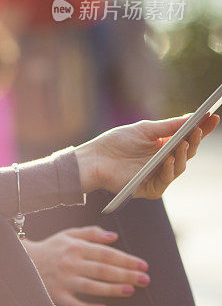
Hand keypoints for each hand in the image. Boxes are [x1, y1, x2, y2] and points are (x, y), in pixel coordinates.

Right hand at [23, 227, 149, 305]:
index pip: (105, 253)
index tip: (143, 264)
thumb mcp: (68, 234)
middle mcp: (70, 263)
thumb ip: (91, 233)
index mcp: (75, 247)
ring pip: (91, 286)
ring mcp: (64, 280)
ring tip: (131, 290)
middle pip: (102, 269)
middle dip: (125, 274)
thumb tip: (114, 237)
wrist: (24, 261)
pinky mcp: (57, 296)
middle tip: (145, 279)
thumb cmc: (51, 248)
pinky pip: (75, 304)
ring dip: (112, 289)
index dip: (125, 259)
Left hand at [76, 114, 218, 196]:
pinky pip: (164, 180)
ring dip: (182, 155)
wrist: (94, 159)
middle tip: (199, 129)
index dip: (202, 129)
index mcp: (164, 146)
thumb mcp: (145, 129)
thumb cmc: (117, 142)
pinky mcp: (150, 189)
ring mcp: (158, 176)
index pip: (188, 137)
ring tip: (183, 142)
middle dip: (195, 140)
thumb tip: (192, 117)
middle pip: (187, 152)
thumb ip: (168, 126)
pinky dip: (167, 169)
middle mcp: (165, 161)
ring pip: (179, 167)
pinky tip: (167, 159)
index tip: (214, 117)